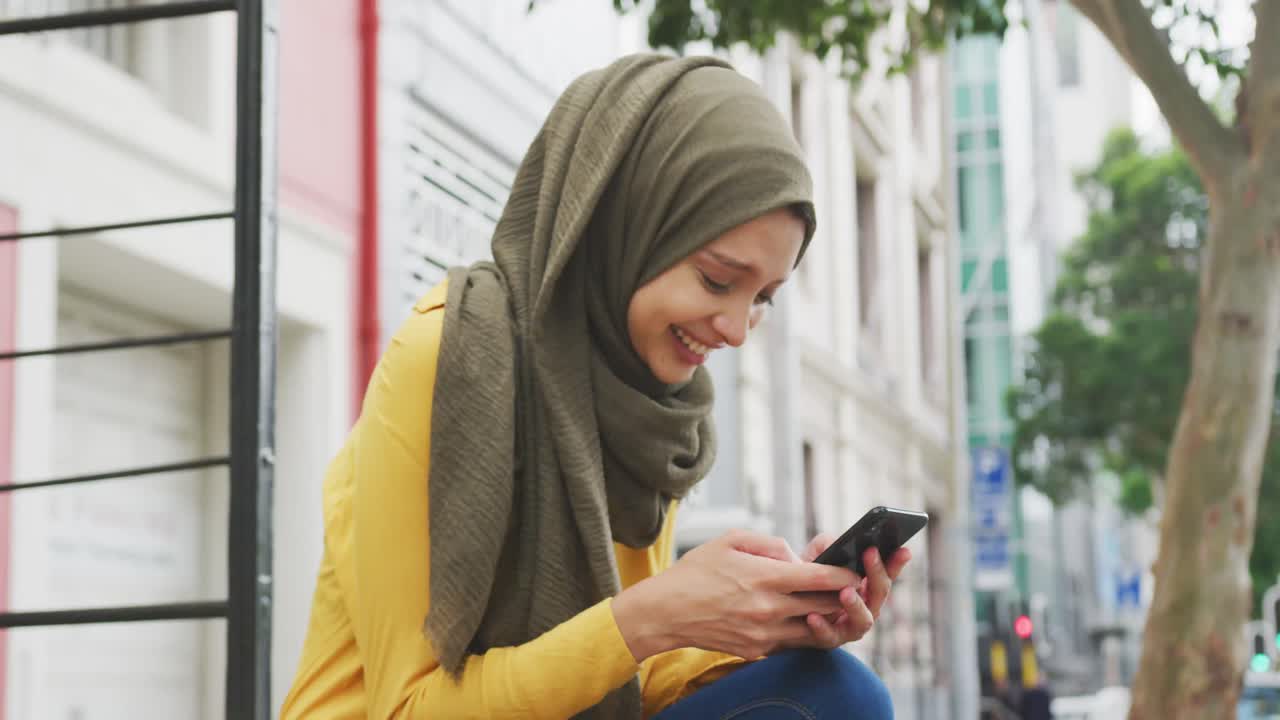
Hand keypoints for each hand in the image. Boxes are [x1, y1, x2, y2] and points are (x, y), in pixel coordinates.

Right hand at [611, 530, 858, 660]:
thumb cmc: (696, 571)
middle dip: (842, 597)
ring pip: (812, 629)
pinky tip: (800, 616)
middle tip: (852, 587)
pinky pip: (790, 641)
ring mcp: (764, 634)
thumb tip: (795, 556)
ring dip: (825, 617)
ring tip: (831, 603)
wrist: (665, 613)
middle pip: (824, 606)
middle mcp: (768, 609)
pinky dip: (800, 629)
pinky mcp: (757, 651)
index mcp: (764, 578)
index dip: (844, 574)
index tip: (856, 569)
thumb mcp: (730, 540)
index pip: (819, 578)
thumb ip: (769, 543)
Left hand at [797, 533, 911, 648]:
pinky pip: (829, 636)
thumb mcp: (816, 555)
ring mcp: (851, 626)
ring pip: (863, 620)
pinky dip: (822, 627)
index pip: (888, 573)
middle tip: (870, 553)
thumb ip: (825, 545)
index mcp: (868, 586)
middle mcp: (866, 607)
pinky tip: (812, 616)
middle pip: (880, 593)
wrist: (785, 607)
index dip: (897, 562)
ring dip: (856, 605)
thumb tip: (832, 544)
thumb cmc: (806, 577)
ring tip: (846, 592)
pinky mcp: (830, 640)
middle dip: (877, 573)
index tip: (904, 549)